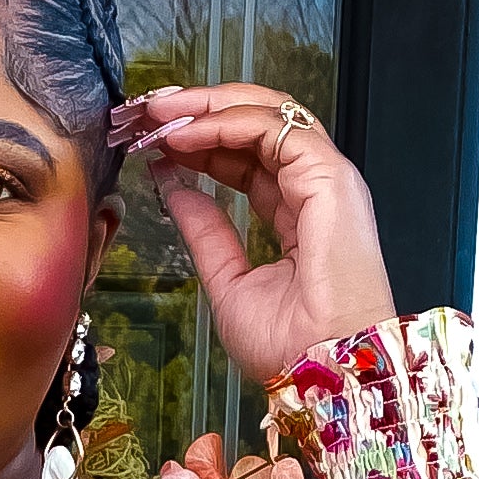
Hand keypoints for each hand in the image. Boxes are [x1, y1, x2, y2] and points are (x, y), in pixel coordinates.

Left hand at [110, 86, 394, 391]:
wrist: (318, 371)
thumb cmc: (289, 347)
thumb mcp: (227, 280)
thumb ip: (205, 230)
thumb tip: (174, 187)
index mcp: (298, 213)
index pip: (247, 156)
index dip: (201, 140)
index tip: (153, 138)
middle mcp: (315, 187)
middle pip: (257, 124)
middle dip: (200, 109)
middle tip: (148, 110)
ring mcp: (326, 178)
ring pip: (267, 115)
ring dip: (206, 106)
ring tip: (158, 113)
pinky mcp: (329, 176)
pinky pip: (273, 129)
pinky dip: (225, 123)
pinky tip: (185, 133)